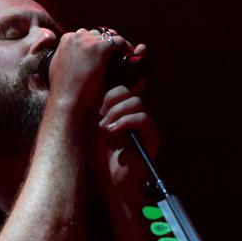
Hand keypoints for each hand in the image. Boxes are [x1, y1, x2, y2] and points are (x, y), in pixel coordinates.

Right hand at [47, 28, 119, 111]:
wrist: (66, 99)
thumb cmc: (65, 91)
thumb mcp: (60, 69)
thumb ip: (68, 60)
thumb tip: (76, 60)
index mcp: (66, 40)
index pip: (86, 34)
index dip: (97, 43)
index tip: (104, 53)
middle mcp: (76, 36)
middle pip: (98, 33)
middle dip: (108, 42)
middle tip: (118, 53)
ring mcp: (88, 40)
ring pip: (110, 35)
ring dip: (118, 44)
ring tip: (126, 55)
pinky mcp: (99, 47)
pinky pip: (119, 41)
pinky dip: (126, 48)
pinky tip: (129, 57)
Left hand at [92, 43, 159, 201]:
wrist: (110, 181)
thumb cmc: (98, 154)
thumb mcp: (91, 125)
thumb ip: (94, 105)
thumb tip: (88, 83)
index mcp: (125, 108)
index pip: (127, 84)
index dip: (127, 71)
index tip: (122, 59)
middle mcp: (139, 113)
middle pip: (129, 89)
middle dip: (111, 99)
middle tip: (100, 115)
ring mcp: (147, 124)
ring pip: (136, 102)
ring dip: (116, 112)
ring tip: (105, 126)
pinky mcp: (153, 136)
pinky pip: (142, 118)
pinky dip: (125, 121)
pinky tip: (112, 130)